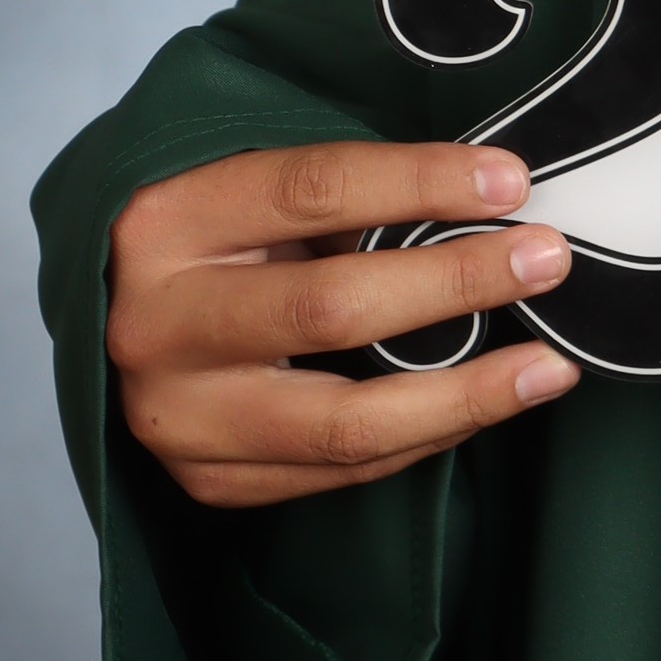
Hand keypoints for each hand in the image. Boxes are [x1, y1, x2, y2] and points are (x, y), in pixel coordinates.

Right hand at [107, 144, 578, 509]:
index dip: (420, 183)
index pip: (311, 192)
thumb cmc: (209, 240)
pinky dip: (425, 436)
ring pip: (345, 421)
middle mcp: (155, 324)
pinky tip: (486, 404)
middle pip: (333, 309)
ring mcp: (175, 416)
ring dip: (465, 393)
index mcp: (162, 222)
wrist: (110, 320)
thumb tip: (492, 197)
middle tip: (547, 260)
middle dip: (457, 283)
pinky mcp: (205, 480)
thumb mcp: (245, 191)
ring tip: (549, 367)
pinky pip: (341, 470)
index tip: (512, 180)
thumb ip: (337, 197)